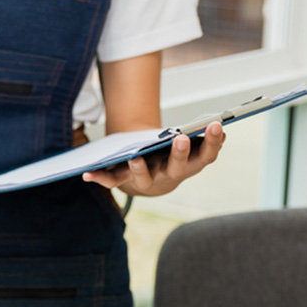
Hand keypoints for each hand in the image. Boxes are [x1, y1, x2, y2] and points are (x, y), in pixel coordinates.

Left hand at [82, 121, 225, 196]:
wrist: (148, 180)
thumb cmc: (171, 157)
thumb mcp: (189, 148)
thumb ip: (203, 140)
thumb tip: (220, 126)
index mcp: (189, 167)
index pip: (205, 157)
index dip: (213, 143)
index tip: (217, 125)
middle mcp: (169, 177)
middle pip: (177, 168)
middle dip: (180, 154)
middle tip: (182, 138)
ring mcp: (146, 181)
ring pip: (144, 179)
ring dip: (139, 169)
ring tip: (135, 157)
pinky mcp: (124, 182)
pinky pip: (111, 181)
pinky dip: (99, 179)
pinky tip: (86, 174)